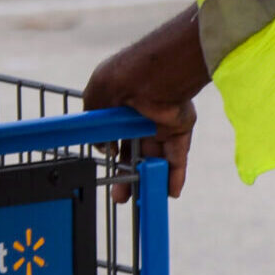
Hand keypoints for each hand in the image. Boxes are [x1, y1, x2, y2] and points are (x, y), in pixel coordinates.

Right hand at [84, 33, 202, 202]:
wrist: (154, 74)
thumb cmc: (120, 77)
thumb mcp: (95, 98)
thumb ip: (96, 125)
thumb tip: (103, 148)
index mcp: (117, 106)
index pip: (114, 137)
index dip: (111, 158)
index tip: (106, 176)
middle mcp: (139, 116)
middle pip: (133, 152)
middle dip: (127, 176)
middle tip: (121, 197)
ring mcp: (160, 123)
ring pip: (155, 158)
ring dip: (149, 179)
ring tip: (144, 200)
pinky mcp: (179, 128)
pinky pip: (177, 155)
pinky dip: (175, 174)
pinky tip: (170, 192)